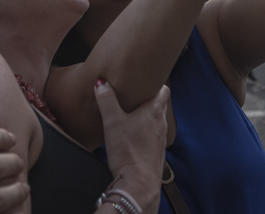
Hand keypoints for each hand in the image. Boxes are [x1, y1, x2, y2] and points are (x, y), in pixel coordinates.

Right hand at [96, 80, 168, 212]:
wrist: (139, 184)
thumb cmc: (128, 151)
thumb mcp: (112, 122)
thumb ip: (106, 101)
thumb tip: (101, 82)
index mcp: (154, 112)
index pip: (164, 90)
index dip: (156, 84)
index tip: (145, 81)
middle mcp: (161, 124)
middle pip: (160, 105)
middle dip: (150, 99)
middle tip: (135, 95)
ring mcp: (160, 140)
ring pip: (157, 122)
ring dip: (148, 117)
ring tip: (133, 115)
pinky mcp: (156, 154)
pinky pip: (154, 137)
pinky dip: (147, 133)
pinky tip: (134, 137)